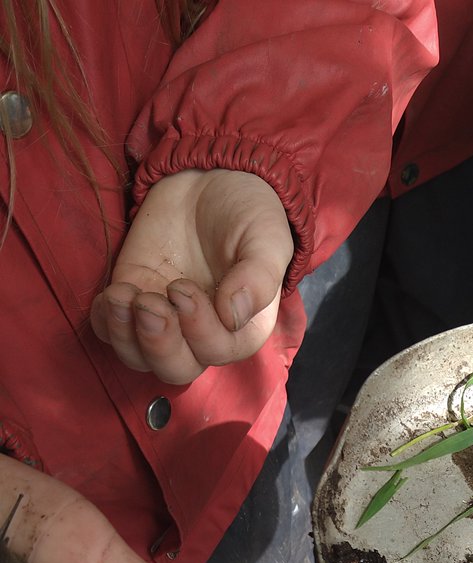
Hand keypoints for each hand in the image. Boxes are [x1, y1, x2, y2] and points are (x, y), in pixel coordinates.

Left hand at [90, 170, 294, 383]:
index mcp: (240, 330)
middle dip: (157, 343)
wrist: (210, 182)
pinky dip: (105, 321)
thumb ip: (258, 278)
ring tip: (122, 295)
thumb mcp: (265, 239)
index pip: (215, 352)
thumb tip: (233, 314)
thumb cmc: (247, 214)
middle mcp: (200, 336)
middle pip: (175, 369)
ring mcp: (164, 323)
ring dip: (125, 335)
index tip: (183, 287)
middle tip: (148, 302)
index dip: (197, 328)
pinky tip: (113, 294)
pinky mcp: (132, 303)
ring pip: (138, 358)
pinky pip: (110, 332)